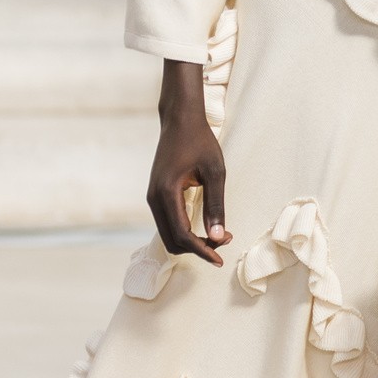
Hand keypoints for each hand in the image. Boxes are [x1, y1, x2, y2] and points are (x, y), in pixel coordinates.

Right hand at [147, 60, 230, 266]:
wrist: (179, 119)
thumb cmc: (200, 141)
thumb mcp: (215, 172)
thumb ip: (216, 205)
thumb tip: (217, 237)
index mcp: (166, 193)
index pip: (182, 235)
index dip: (202, 250)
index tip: (221, 258)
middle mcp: (154, 199)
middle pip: (173, 241)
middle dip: (198, 248)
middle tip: (225, 239)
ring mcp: (152, 198)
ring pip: (169, 234)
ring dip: (192, 241)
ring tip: (218, 235)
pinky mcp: (156, 196)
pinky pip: (168, 223)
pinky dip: (185, 231)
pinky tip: (204, 227)